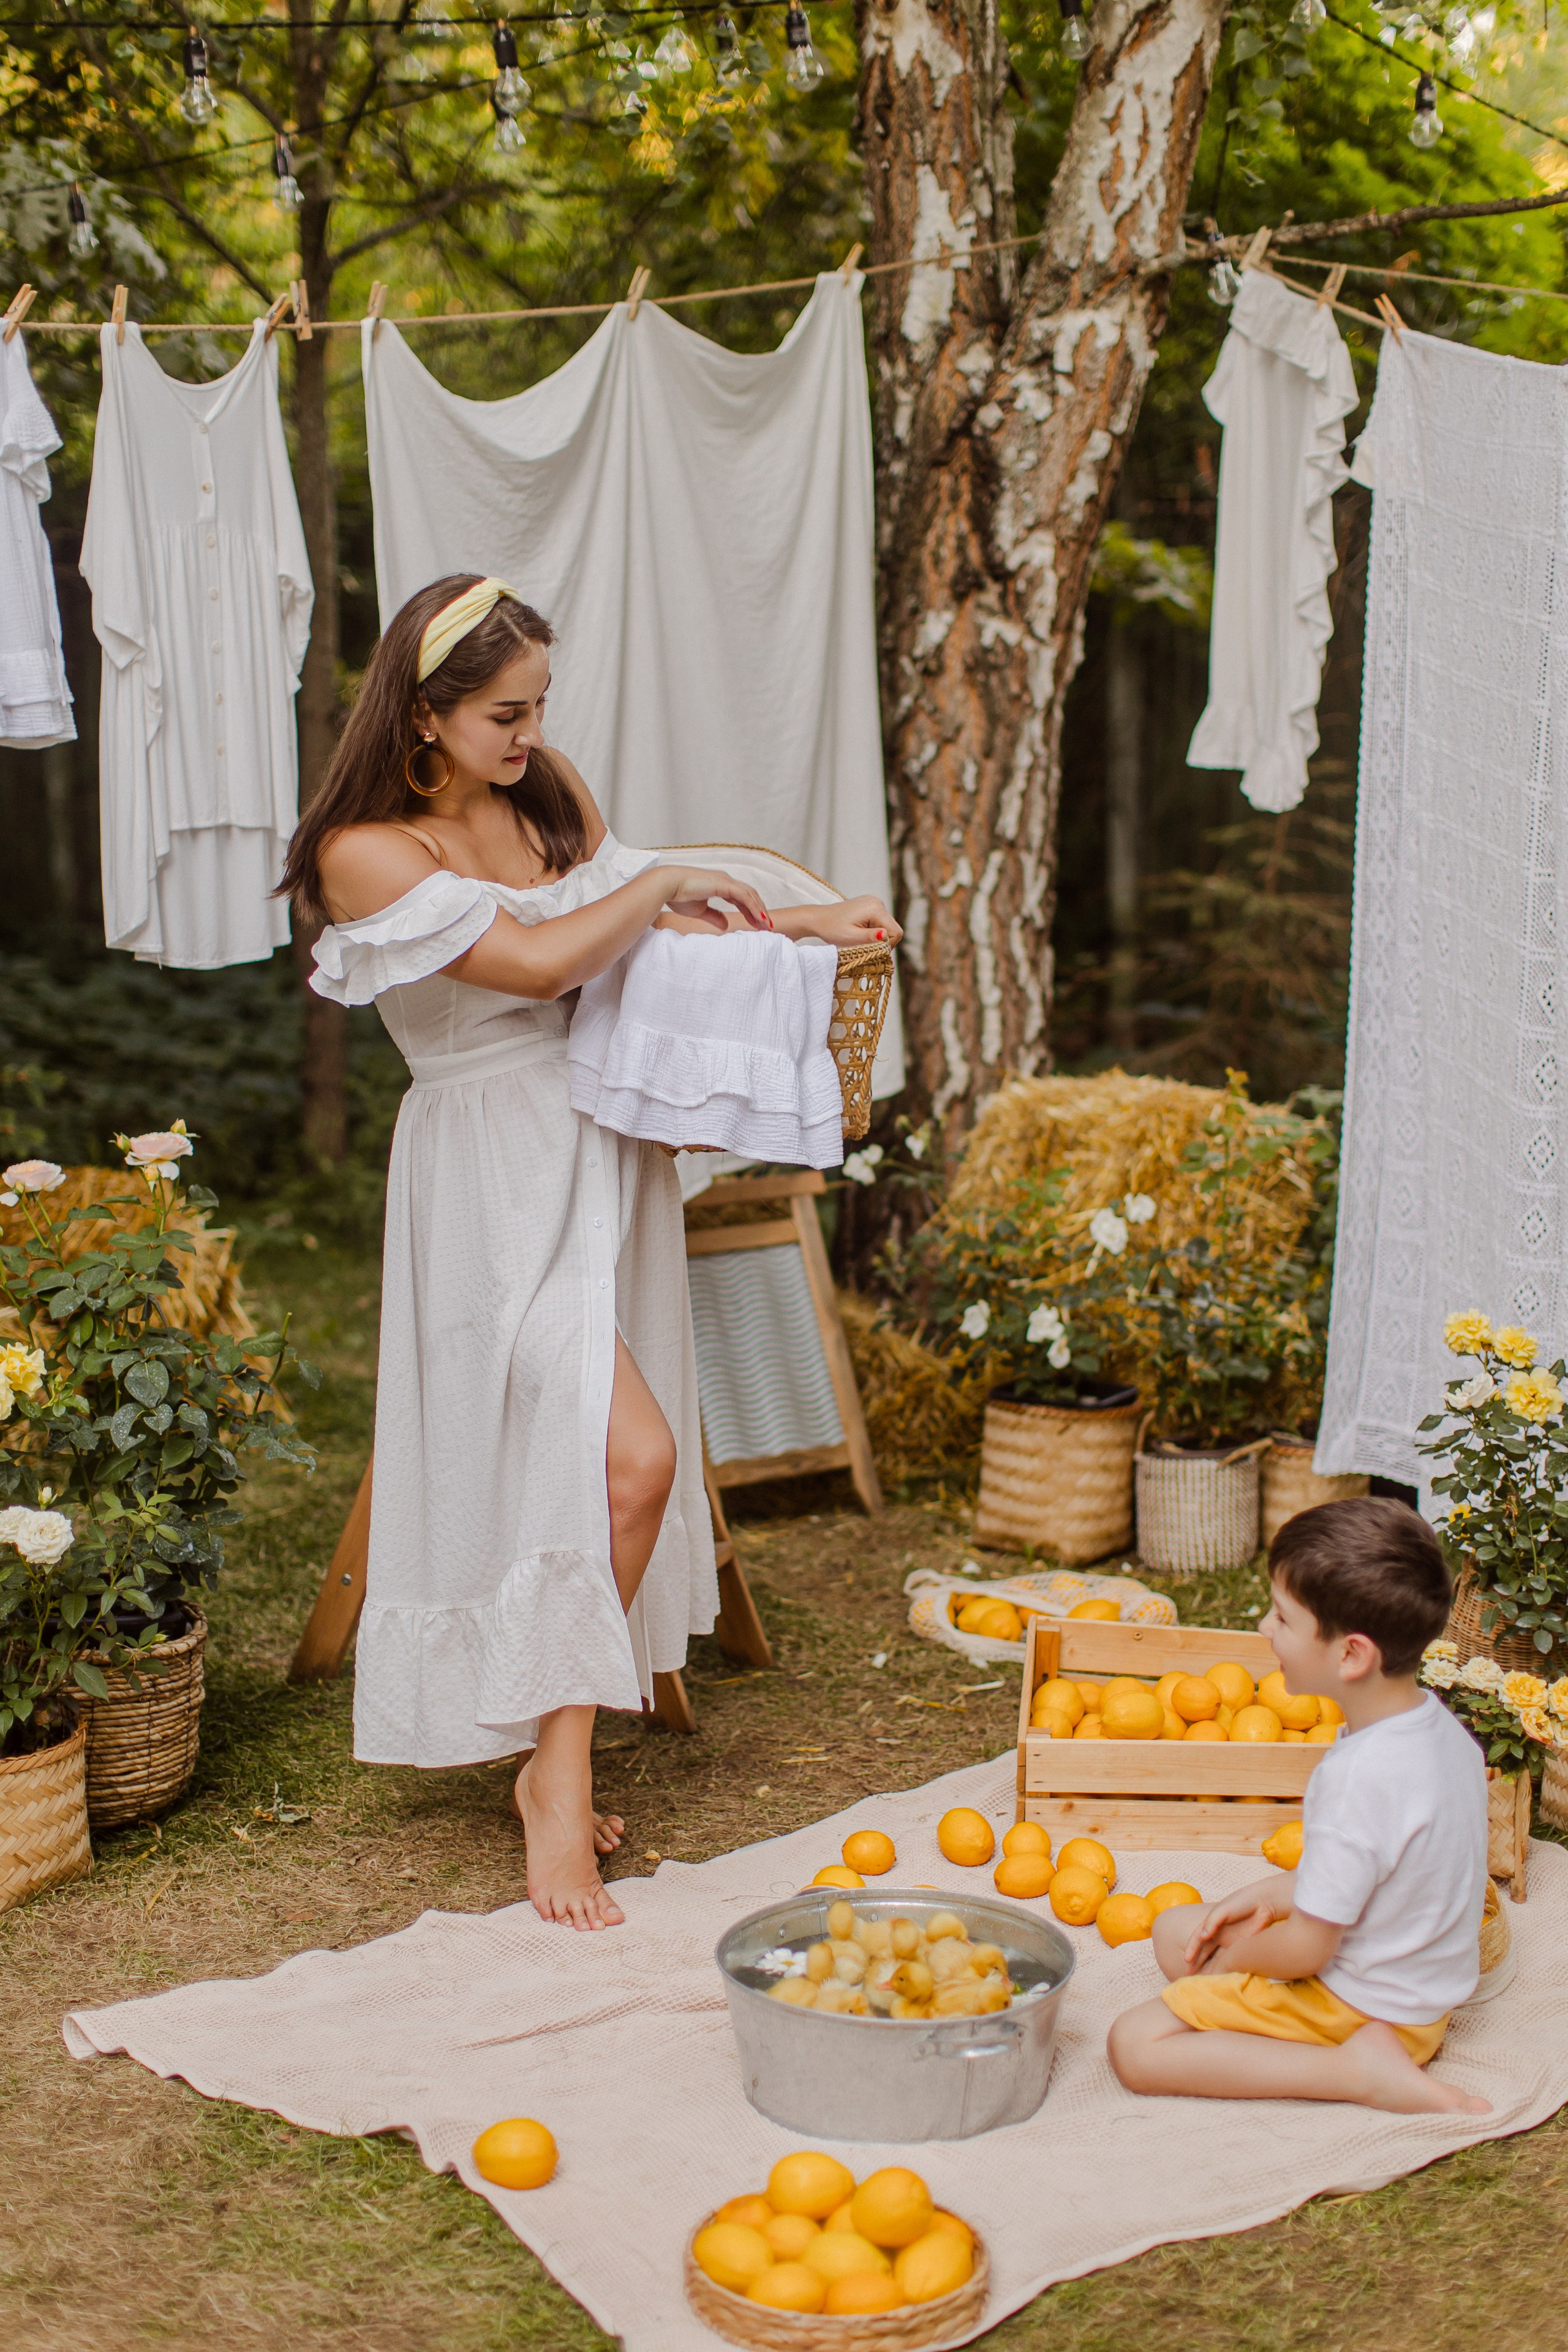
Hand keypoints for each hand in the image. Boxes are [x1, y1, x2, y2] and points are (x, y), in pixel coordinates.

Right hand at [660, 866, 771, 932]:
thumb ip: (714, 917)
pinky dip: (753, 907)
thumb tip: (725, 926)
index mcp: (719, 885)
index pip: (741, 899)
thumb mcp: (700, 910)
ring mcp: (725, 880)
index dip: (751, 912)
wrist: (667, 886)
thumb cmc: (678, 896)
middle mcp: (725, 880)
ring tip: (767, 926)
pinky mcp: (723, 883)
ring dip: (760, 910)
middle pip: (749, 896)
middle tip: (767, 927)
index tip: (758, 925)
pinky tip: (759, 919)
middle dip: (759, 911)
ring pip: (750, 895)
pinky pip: (744, 896)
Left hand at [788, 895, 903, 949]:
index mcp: (875, 908)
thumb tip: (886, 935)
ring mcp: (874, 901)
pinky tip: (860, 931)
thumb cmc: (832, 929)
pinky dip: (874, 929)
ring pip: (887, 925)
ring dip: (877, 935)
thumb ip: (870, 937)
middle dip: (882, 941)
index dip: (887, 945)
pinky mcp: (870, 904)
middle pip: (892, 928)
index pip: (895, 932)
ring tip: (860, 938)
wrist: (818, 919)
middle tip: (866, 946)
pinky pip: (880, 921)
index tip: (872, 950)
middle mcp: (877, 902)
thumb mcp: (851, 937)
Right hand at [1182, 1888, 1281, 1973]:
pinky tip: (1221, 1978)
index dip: (1191, 1949)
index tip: (1186, 1960)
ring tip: (1203, 1981)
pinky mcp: (1243, 1948)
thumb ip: (1212, 1921)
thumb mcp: (1223, 1909)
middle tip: (1188, 1975)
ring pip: (1217, 1958)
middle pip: (1205, 1951)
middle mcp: (1220, 1935)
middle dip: (1196, 1962)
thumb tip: (1202, 1936)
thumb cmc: (1241, 1902)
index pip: (1198, 1938)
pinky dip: (1225, 1969)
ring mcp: (1231, 1942)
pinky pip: (1232, 1961)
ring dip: (1210, 1969)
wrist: (1264, 1903)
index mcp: (1212, 1924)